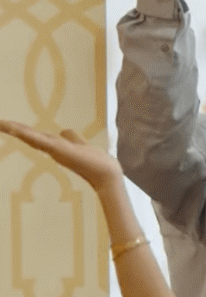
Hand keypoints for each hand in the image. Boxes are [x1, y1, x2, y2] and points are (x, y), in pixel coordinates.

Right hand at [0, 120, 122, 189]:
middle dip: (12, 128)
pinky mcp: (57, 149)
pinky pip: (38, 139)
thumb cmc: (94, 161)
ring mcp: (53, 148)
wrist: (104, 173)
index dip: (19, 129)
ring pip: (30, 136)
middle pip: (28, 134)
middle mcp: (51, 147)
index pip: (34, 134)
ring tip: (0, 123)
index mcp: (55, 144)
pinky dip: (25, 134)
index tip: (5, 123)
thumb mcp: (79, 144)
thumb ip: (71, 138)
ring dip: (14, 129)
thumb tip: (64, 131)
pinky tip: (13, 128)